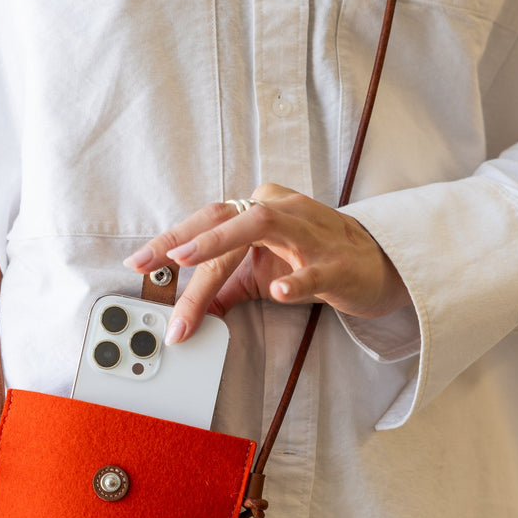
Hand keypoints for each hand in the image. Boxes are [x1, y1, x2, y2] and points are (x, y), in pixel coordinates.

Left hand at [124, 183, 410, 341]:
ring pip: (260, 226)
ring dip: (220, 243)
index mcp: (258, 207)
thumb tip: (188, 310)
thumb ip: (225, 287)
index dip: (169, 239)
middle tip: (154, 267)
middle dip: (185, 245)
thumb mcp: (262, 273)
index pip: (206, 219)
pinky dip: (295, 280)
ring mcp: (310, 232)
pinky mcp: (338, 261)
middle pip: (225, 222)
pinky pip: (314, 269)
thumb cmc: (315, 260)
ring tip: (189, 261)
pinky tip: (279, 292)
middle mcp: (281, 209)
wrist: (379, 265)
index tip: (137, 262)